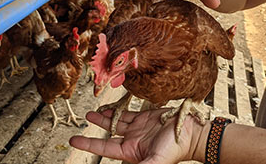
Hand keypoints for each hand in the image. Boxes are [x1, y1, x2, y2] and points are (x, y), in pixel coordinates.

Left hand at [69, 108, 206, 163]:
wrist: (190, 134)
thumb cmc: (174, 150)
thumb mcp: (154, 162)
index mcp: (130, 152)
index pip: (104, 147)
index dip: (89, 143)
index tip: (74, 140)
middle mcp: (132, 140)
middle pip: (108, 133)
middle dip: (96, 127)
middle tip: (84, 119)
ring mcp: (138, 128)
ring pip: (117, 121)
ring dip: (105, 116)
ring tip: (92, 112)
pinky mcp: (146, 117)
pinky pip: (128, 112)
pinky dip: (118, 109)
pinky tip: (109, 106)